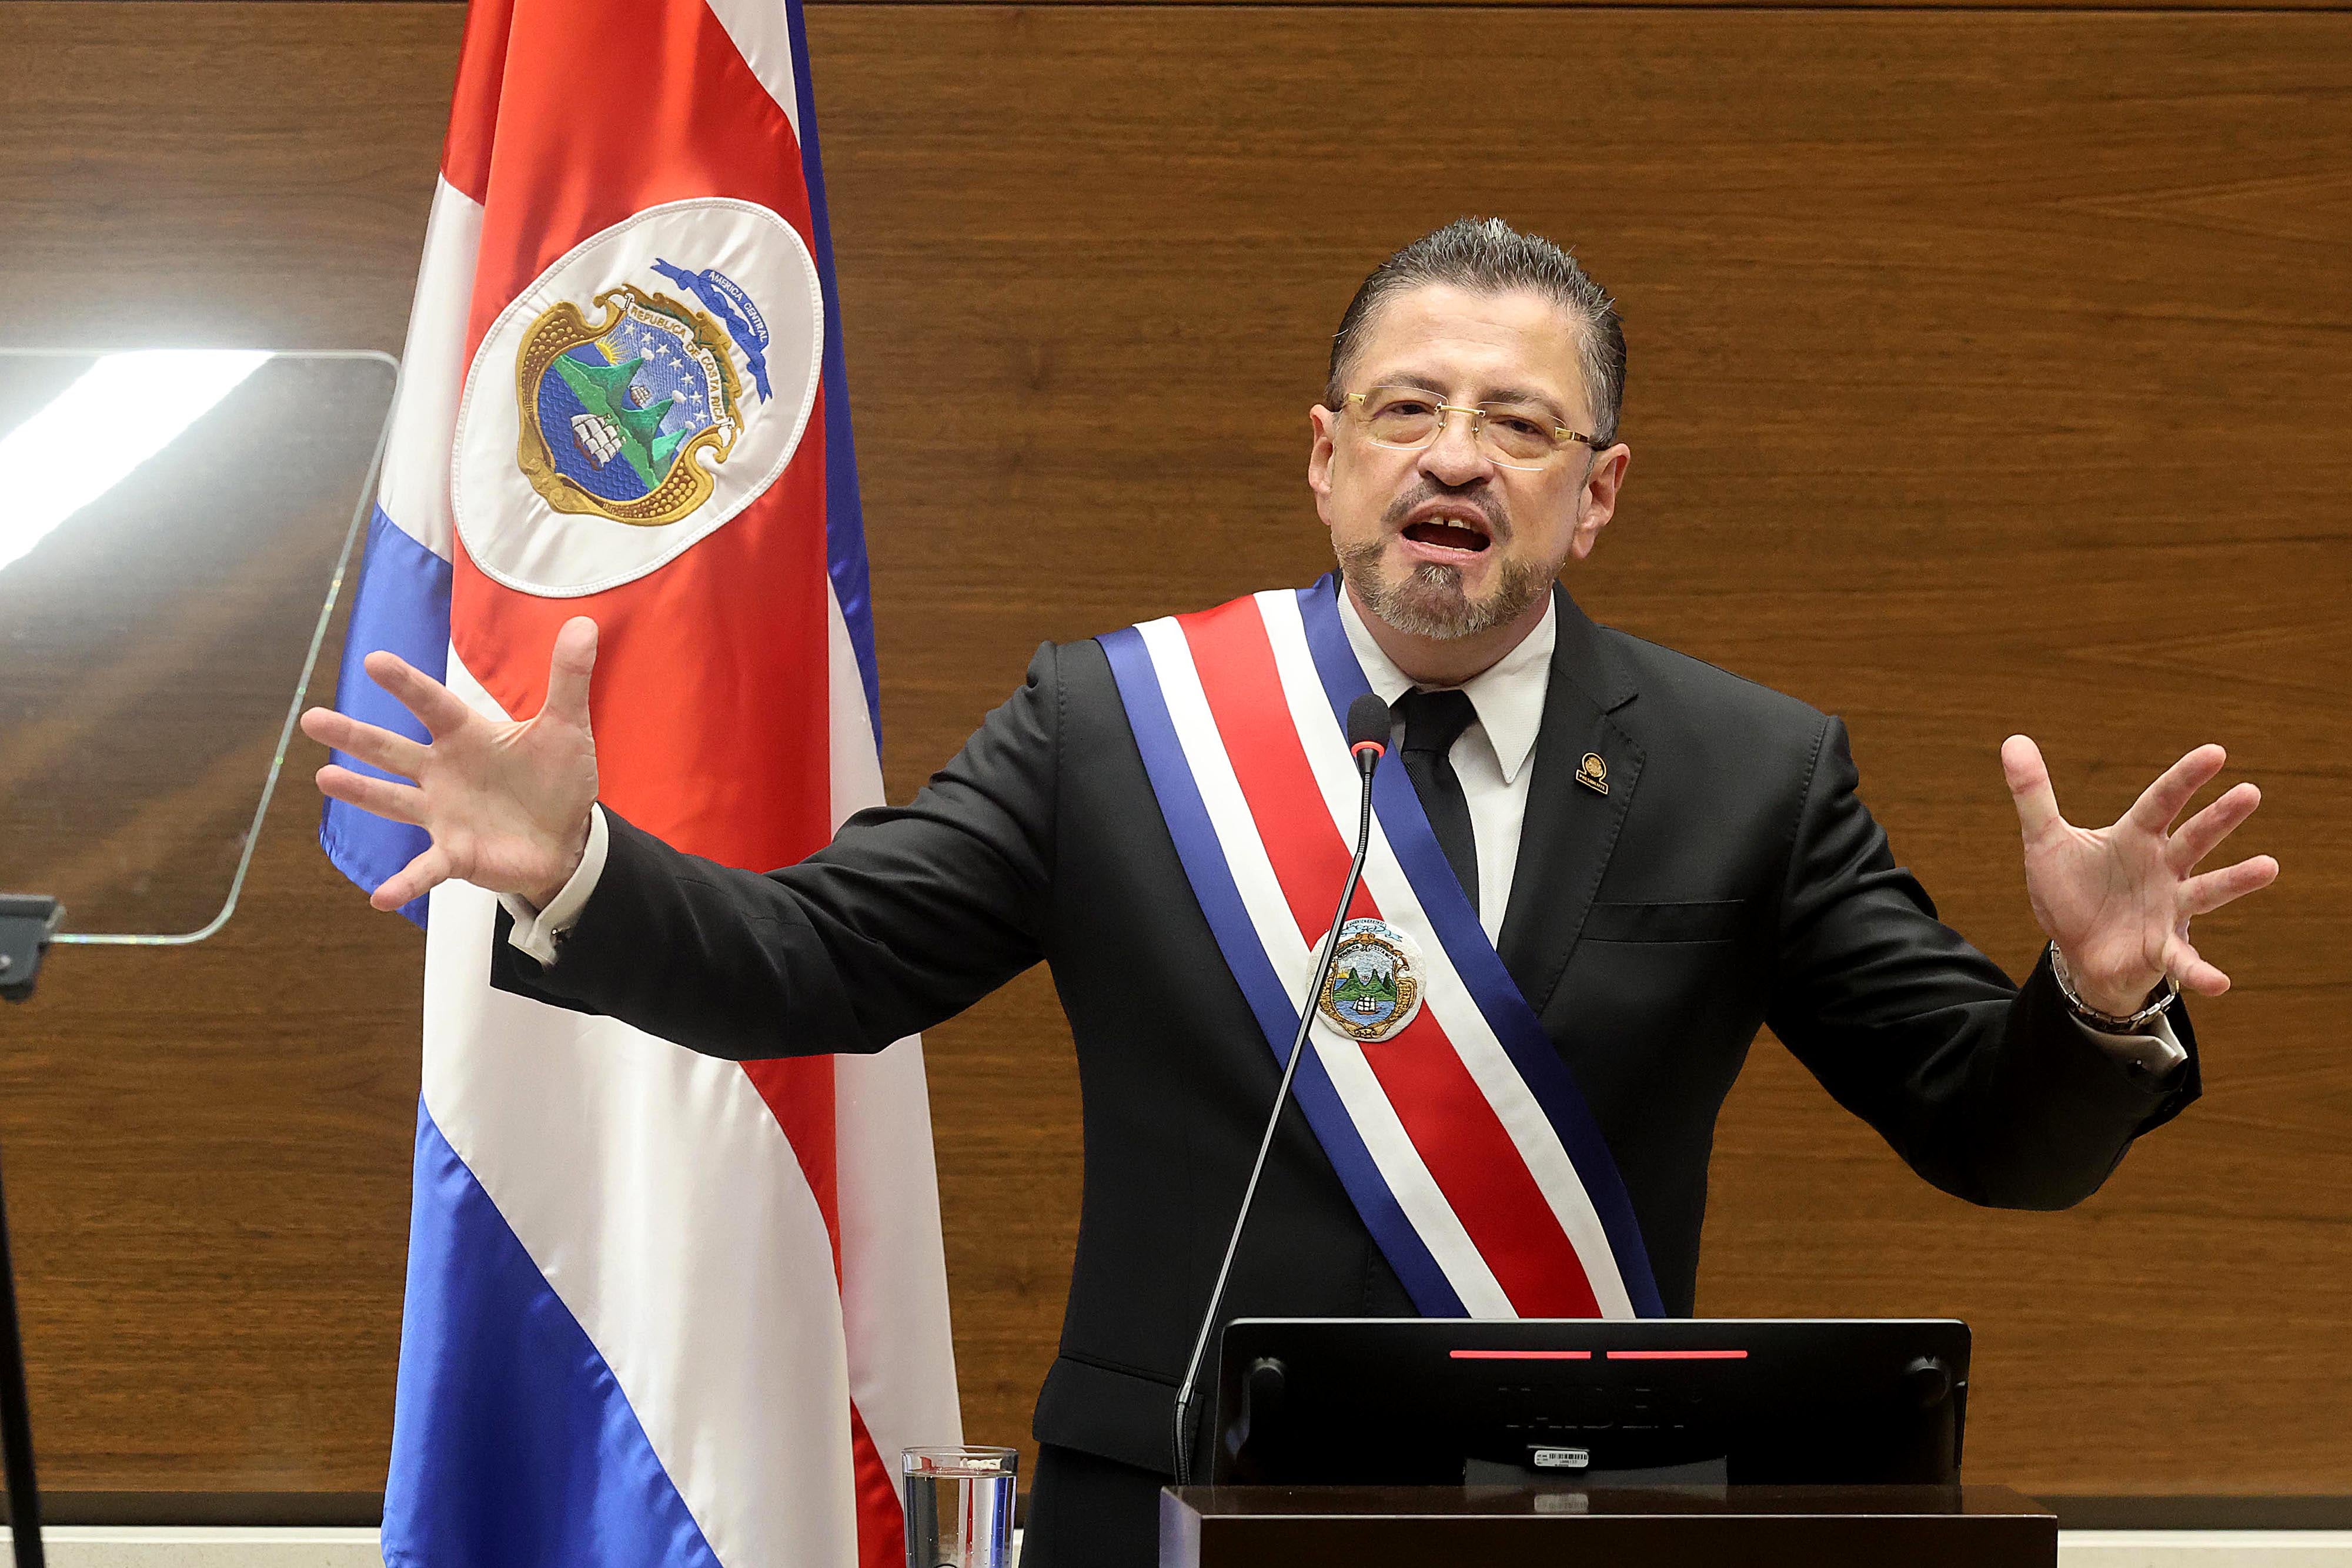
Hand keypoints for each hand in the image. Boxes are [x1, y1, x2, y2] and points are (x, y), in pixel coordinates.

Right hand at [299, 617, 602, 912]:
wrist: (566, 837)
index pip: (432, 704)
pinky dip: (404, 882)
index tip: (374, 661)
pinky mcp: (454, 852)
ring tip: (325, 778)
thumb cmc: (555, 779)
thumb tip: (584, 624)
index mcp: (466, 736)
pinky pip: (424, 869)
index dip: (406, 685)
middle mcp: (443, 772)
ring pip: (392, 801)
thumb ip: (568, 679)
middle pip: (392, 749)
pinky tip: (379, 897)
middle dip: (353, 735)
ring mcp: (442, 813)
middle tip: (311, 719)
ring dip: (360, 792)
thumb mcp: (567, 728)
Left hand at [2002, 736, 2278, 1017]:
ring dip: (2235, 880)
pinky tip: (2219, 983)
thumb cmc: (2072, 890)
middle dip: (2221, 817)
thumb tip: (2013, 741)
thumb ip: (2034, 794)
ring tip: (2268, 867)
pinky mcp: (2162, 949)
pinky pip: (2184, 961)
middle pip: (2194, 839)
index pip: (2162, 801)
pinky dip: (2200, 972)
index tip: (2215, 752)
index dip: (2185, 778)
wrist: (2077, 949)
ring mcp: (2168, 908)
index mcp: (2136, 838)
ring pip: (2206, 891)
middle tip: (2251, 791)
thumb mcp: (2045, 841)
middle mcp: (2162, 869)